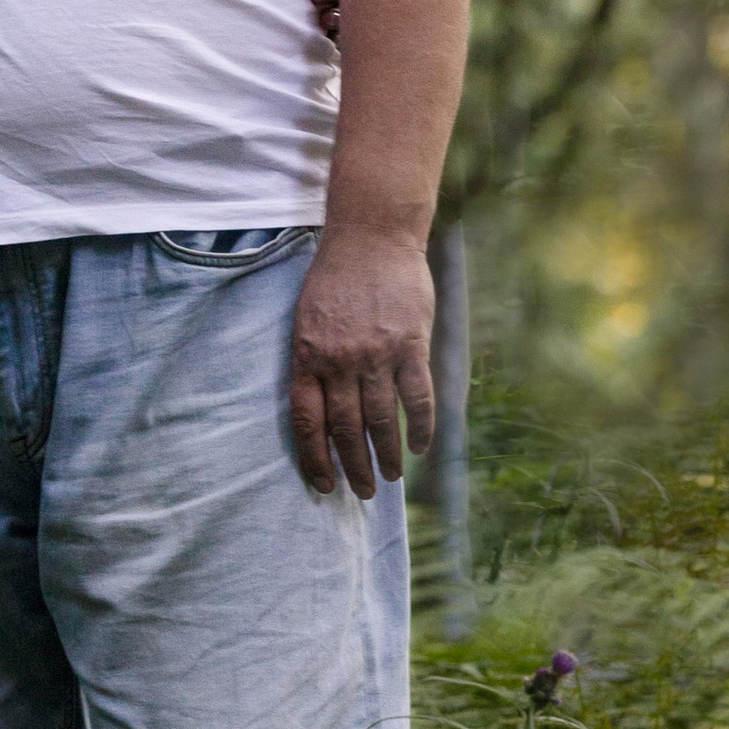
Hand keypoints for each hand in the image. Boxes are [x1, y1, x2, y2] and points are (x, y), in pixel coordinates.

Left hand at [288, 223, 434, 498]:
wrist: (371, 236)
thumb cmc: (334, 278)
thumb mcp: (307, 318)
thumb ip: (313, 363)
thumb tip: (320, 410)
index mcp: (308, 355)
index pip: (308, 422)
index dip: (315, 458)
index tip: (324, 485)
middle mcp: (341, 360)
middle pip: (346, 429)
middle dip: (354, 467)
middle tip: (363, 492)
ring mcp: (377, 354)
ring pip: (383, 420)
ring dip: (388, 455)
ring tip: (391, 478)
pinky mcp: (411, 346)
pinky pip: (418, 397)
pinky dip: (421, 427)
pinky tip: (421, 447)